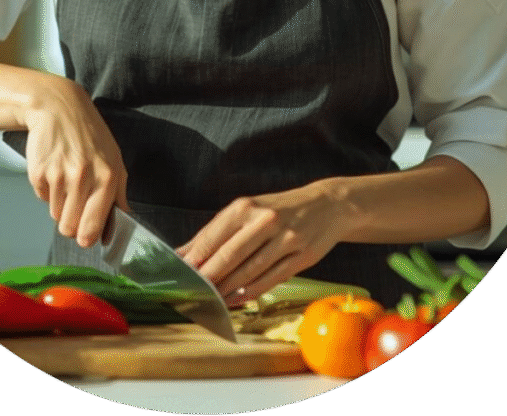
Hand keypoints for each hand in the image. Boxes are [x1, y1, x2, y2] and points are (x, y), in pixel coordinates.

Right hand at [22, 78, 128, 248]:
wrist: (58, 108)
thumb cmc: (89, 135)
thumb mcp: (114, 159)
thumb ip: (119, 194)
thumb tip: (121, 226)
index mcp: (108, 177)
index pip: (93, 226)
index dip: (88, 237)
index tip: (86, 238)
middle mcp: (83, 177)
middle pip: (70, 228)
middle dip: (71, 225)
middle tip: (74, 208)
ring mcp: (59, 175)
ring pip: (55, 215)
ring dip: (60, 205)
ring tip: (67, 179)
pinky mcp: (38, 173)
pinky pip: (42, 199)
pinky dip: (47, 191)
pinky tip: (54, 170)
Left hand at [176, 181, 343, 303]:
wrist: (326, 205)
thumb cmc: (278, 209)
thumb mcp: (248, 210)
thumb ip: (217, 231)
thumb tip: (183, 252)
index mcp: (247, 206)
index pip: (213, 235)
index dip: (195, 257)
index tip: (179, 273)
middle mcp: (265, 220)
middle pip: (230, 255)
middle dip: (209, 277)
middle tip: (192, 292)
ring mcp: (286, 238)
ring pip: (250, 271)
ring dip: (228, 289)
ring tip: (212, 300)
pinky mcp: (302, 257)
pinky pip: (271, 280)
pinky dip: (250, 293)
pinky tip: (236, 299)